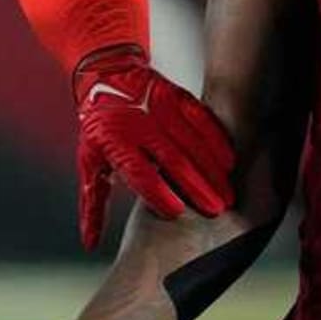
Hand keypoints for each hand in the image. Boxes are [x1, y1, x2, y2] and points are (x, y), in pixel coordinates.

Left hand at [74, 44, 234, 248]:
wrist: (107, 75)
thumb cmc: (100, 129)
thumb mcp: (90, 164)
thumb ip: (94, 205)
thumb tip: (90, 244)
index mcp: (116, 144)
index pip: (139, 172)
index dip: (157, 193)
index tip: (176, 212)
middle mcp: (141, 126)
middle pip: (173, 160)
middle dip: (197, 187)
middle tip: (217, 210)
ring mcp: (160, 109)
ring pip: (192, 141)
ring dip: (213, 168)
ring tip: (228, 192)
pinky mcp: (176, 96)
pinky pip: (202, 118)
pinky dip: (217, 139)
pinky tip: (230, 158)